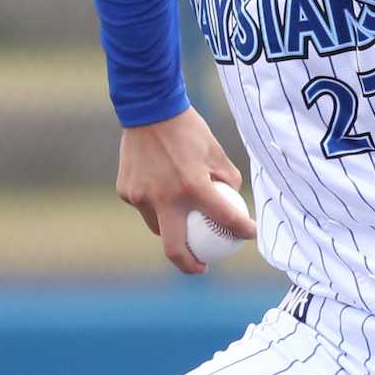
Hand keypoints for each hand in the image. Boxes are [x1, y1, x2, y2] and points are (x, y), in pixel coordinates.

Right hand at [116, 106, 256, 273]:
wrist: (149, 108)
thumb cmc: (188, 128)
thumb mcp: (215, 151)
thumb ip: (226, 178)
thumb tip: (232, 199)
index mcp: (192, 186)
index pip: (224, 218)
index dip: (242, 230)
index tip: (248, 234)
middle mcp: (165, 197)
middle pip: (175, 249)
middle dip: (191, 265)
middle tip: (203, 265)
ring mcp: (141, 197)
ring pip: (158, 227)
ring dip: (172, 231)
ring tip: (183, 226)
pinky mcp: (126, 191)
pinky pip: (144, 207)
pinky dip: (156, 205)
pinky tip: (162, 191)